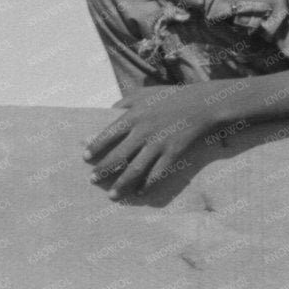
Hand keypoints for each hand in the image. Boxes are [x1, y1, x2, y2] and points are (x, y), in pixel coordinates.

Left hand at [82, 84, 220, 197]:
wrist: (203, 103)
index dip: (95, 147)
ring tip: (111, 195)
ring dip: (122, 184)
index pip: (108, 134)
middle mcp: (143, 131)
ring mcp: (158, 143)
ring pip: (136, 169)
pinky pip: (157, 173)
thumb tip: (109, 111)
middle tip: (92, 180)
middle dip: (103, 170)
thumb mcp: (145, 92)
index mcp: (134, 115)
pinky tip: (139, 193)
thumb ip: (125, 101)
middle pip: (118, 156)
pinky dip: (147, 185)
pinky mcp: (173, 153)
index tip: (85, 158)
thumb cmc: (172, 96)